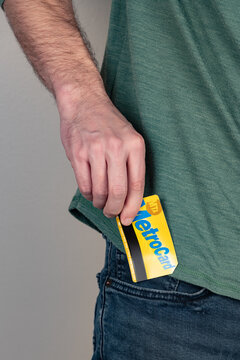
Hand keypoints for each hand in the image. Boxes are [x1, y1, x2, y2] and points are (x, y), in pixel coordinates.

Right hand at [58, 90, 145, 225]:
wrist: (84, 102)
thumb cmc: (107, 122)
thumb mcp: (129, 138)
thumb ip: (131, 166)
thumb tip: (131, 197)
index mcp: (134, 145)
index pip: (137, 184)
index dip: (133, 206)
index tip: (129, 218)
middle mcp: (116, 147)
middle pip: (118, 191)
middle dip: (115, 209)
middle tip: (112, 213)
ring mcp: (96, 150)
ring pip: (100, 191)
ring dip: (100, 203)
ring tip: (101, 202)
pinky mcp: (78, 154)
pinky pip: (84, 184)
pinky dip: (89, 195)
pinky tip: (92, 193)